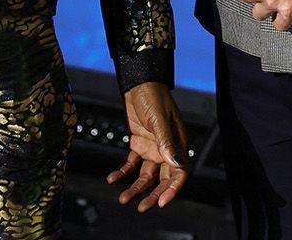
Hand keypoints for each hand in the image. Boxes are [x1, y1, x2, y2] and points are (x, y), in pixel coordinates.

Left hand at [105, 81, 189, 210]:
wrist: (138, 83)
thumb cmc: (154, 96)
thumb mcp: (159, 120)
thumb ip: (166, 143)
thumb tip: (177, 165)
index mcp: (177, 144)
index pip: (179, 173)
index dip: (172, 189)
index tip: (161, 202)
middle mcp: (166, 149)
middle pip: (162, 179)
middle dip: (153, 195)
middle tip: (141, 208)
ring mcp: (152, 148)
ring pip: (145, 175)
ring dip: (135, 188)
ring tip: (123, 198)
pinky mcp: (138, 144)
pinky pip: (131, 164)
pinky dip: (123, 172)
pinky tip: (112, 178)